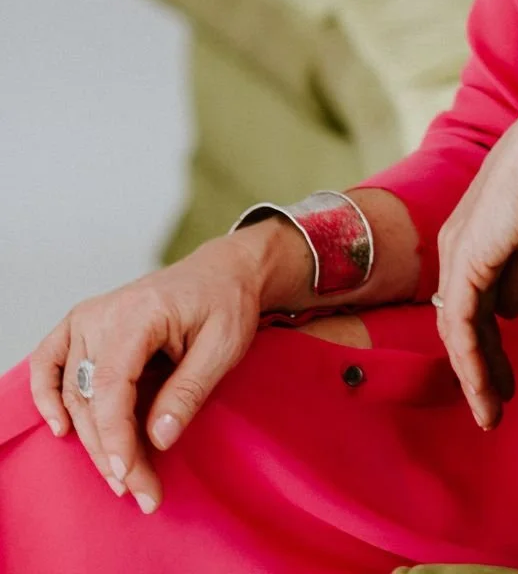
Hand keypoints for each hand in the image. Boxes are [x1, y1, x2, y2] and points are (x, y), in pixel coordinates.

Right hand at [27, 232, 267, 512]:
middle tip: (142, 491)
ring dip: (90, 439)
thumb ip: (189, 390)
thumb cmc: (227, 302)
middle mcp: (106, 312)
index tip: (131, 478)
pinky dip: (46, 394)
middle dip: (112, 452)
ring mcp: (91, 316)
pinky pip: (49, 360)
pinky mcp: (85, 324)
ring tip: (121, 478)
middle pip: (91, 397)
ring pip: (74, 391)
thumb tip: (158, 439)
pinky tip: (61, 428)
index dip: (115, 438)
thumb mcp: (224, 345)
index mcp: (141, 312)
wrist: (223, 271)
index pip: (112, 386)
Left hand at [433, 65, 517, 429]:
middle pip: (461, 318)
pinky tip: (486, 388)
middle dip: (480, 366)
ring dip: (476, 374)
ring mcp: (459, 252)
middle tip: (497, 406)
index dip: (487, 343)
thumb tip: (510, 310)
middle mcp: (459, 243)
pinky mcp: (468, 260)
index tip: (507, 379)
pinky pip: (462, 323)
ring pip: (458, 328)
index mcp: (477, 233)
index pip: (472, 301)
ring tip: (492, 412)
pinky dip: (472, 361)